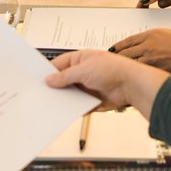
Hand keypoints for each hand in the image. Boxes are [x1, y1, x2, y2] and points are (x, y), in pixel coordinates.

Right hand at [45, 50, 170, 117]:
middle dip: (56, 86)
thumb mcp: (84, 69)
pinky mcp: (92, 100)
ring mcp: (88, 86)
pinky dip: (73, 108)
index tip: (39, 79)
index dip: (49, 71)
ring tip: (51, 104)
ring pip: (70, 94)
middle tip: (43, 93)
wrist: (131, 85)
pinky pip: (78, 105)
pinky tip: (64, 111)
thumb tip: (50, 79)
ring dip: (64, 98)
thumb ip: (65, 76)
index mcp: (81, 59)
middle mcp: (84, 72)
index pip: (60, 63)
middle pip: (64, 80)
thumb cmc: (113, 69)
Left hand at [110, 28, 170, 75]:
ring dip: (124, 67)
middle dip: (117, 58)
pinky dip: (135, 74)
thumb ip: (149, 38)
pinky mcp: (155, 68)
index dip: (117, 46)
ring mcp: (150, 58)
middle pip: (125, 53)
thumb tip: (138, 43)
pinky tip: (130, 76)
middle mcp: (147, 45)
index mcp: (149, 34)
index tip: (111, 50)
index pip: (127, 41)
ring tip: (118, 70)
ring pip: (131, 63)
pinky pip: (141, 71)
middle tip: (110, 62)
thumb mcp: (163, 33)